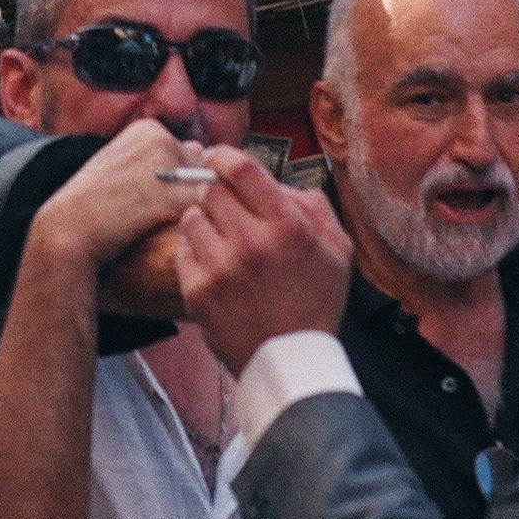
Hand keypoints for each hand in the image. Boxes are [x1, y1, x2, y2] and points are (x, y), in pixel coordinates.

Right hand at [30, 117, 193, 274]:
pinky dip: (194, 226)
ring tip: (170, 225)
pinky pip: (204, 211)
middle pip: (199, 166)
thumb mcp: (121, 163)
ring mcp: (169, 166)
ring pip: (206, 188)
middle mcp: (162, 138)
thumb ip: (153, 158)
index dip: (178, 180)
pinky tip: (173, 236)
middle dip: (190, 189)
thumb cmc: (94, 203)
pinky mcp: (174, 196)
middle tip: (164, 214)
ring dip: (195, 208)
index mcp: (148, 128)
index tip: (154, 198)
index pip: (186, 151)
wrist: (71, 227)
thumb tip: (193, 161)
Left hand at [172, 147, 354, 375]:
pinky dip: (195, 255)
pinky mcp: (198, 293)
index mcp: (286, 225)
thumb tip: (274, 181)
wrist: (291, 363)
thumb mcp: (336, 247)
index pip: (240, 167)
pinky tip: (215, 269)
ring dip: (204, 223)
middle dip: (217, 194)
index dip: (223, 155)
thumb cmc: (315, 302)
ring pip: (191, 217)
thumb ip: (310, 203)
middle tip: (227, 209)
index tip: (217, 158)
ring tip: (223, 243)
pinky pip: (182, 252)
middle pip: (211, 189)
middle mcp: (251, 243)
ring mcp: (221, 269)